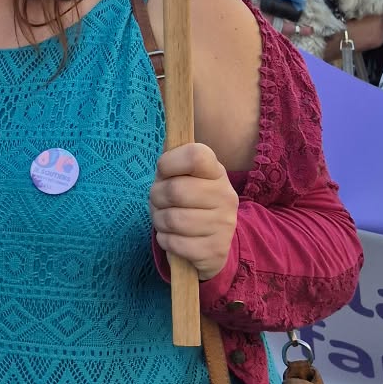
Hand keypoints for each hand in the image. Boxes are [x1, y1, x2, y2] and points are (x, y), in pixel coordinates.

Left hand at [149, 141, 237, 281]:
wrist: (212, 244)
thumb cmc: (189, 203)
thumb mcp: (184, 178)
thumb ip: (172, 160)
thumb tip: (165, 132)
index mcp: (217, 172)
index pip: (196, 156)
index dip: (170, 162)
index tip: (163, 171)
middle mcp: (226, 196)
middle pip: (176, 190)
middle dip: (156, 197)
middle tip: (159, 201)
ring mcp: (223, 225)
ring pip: (172, 219)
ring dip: (159, 221)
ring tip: (165, 220)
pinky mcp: (214, 251)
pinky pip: (174, 243)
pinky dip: (165, 241)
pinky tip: (173, 238)